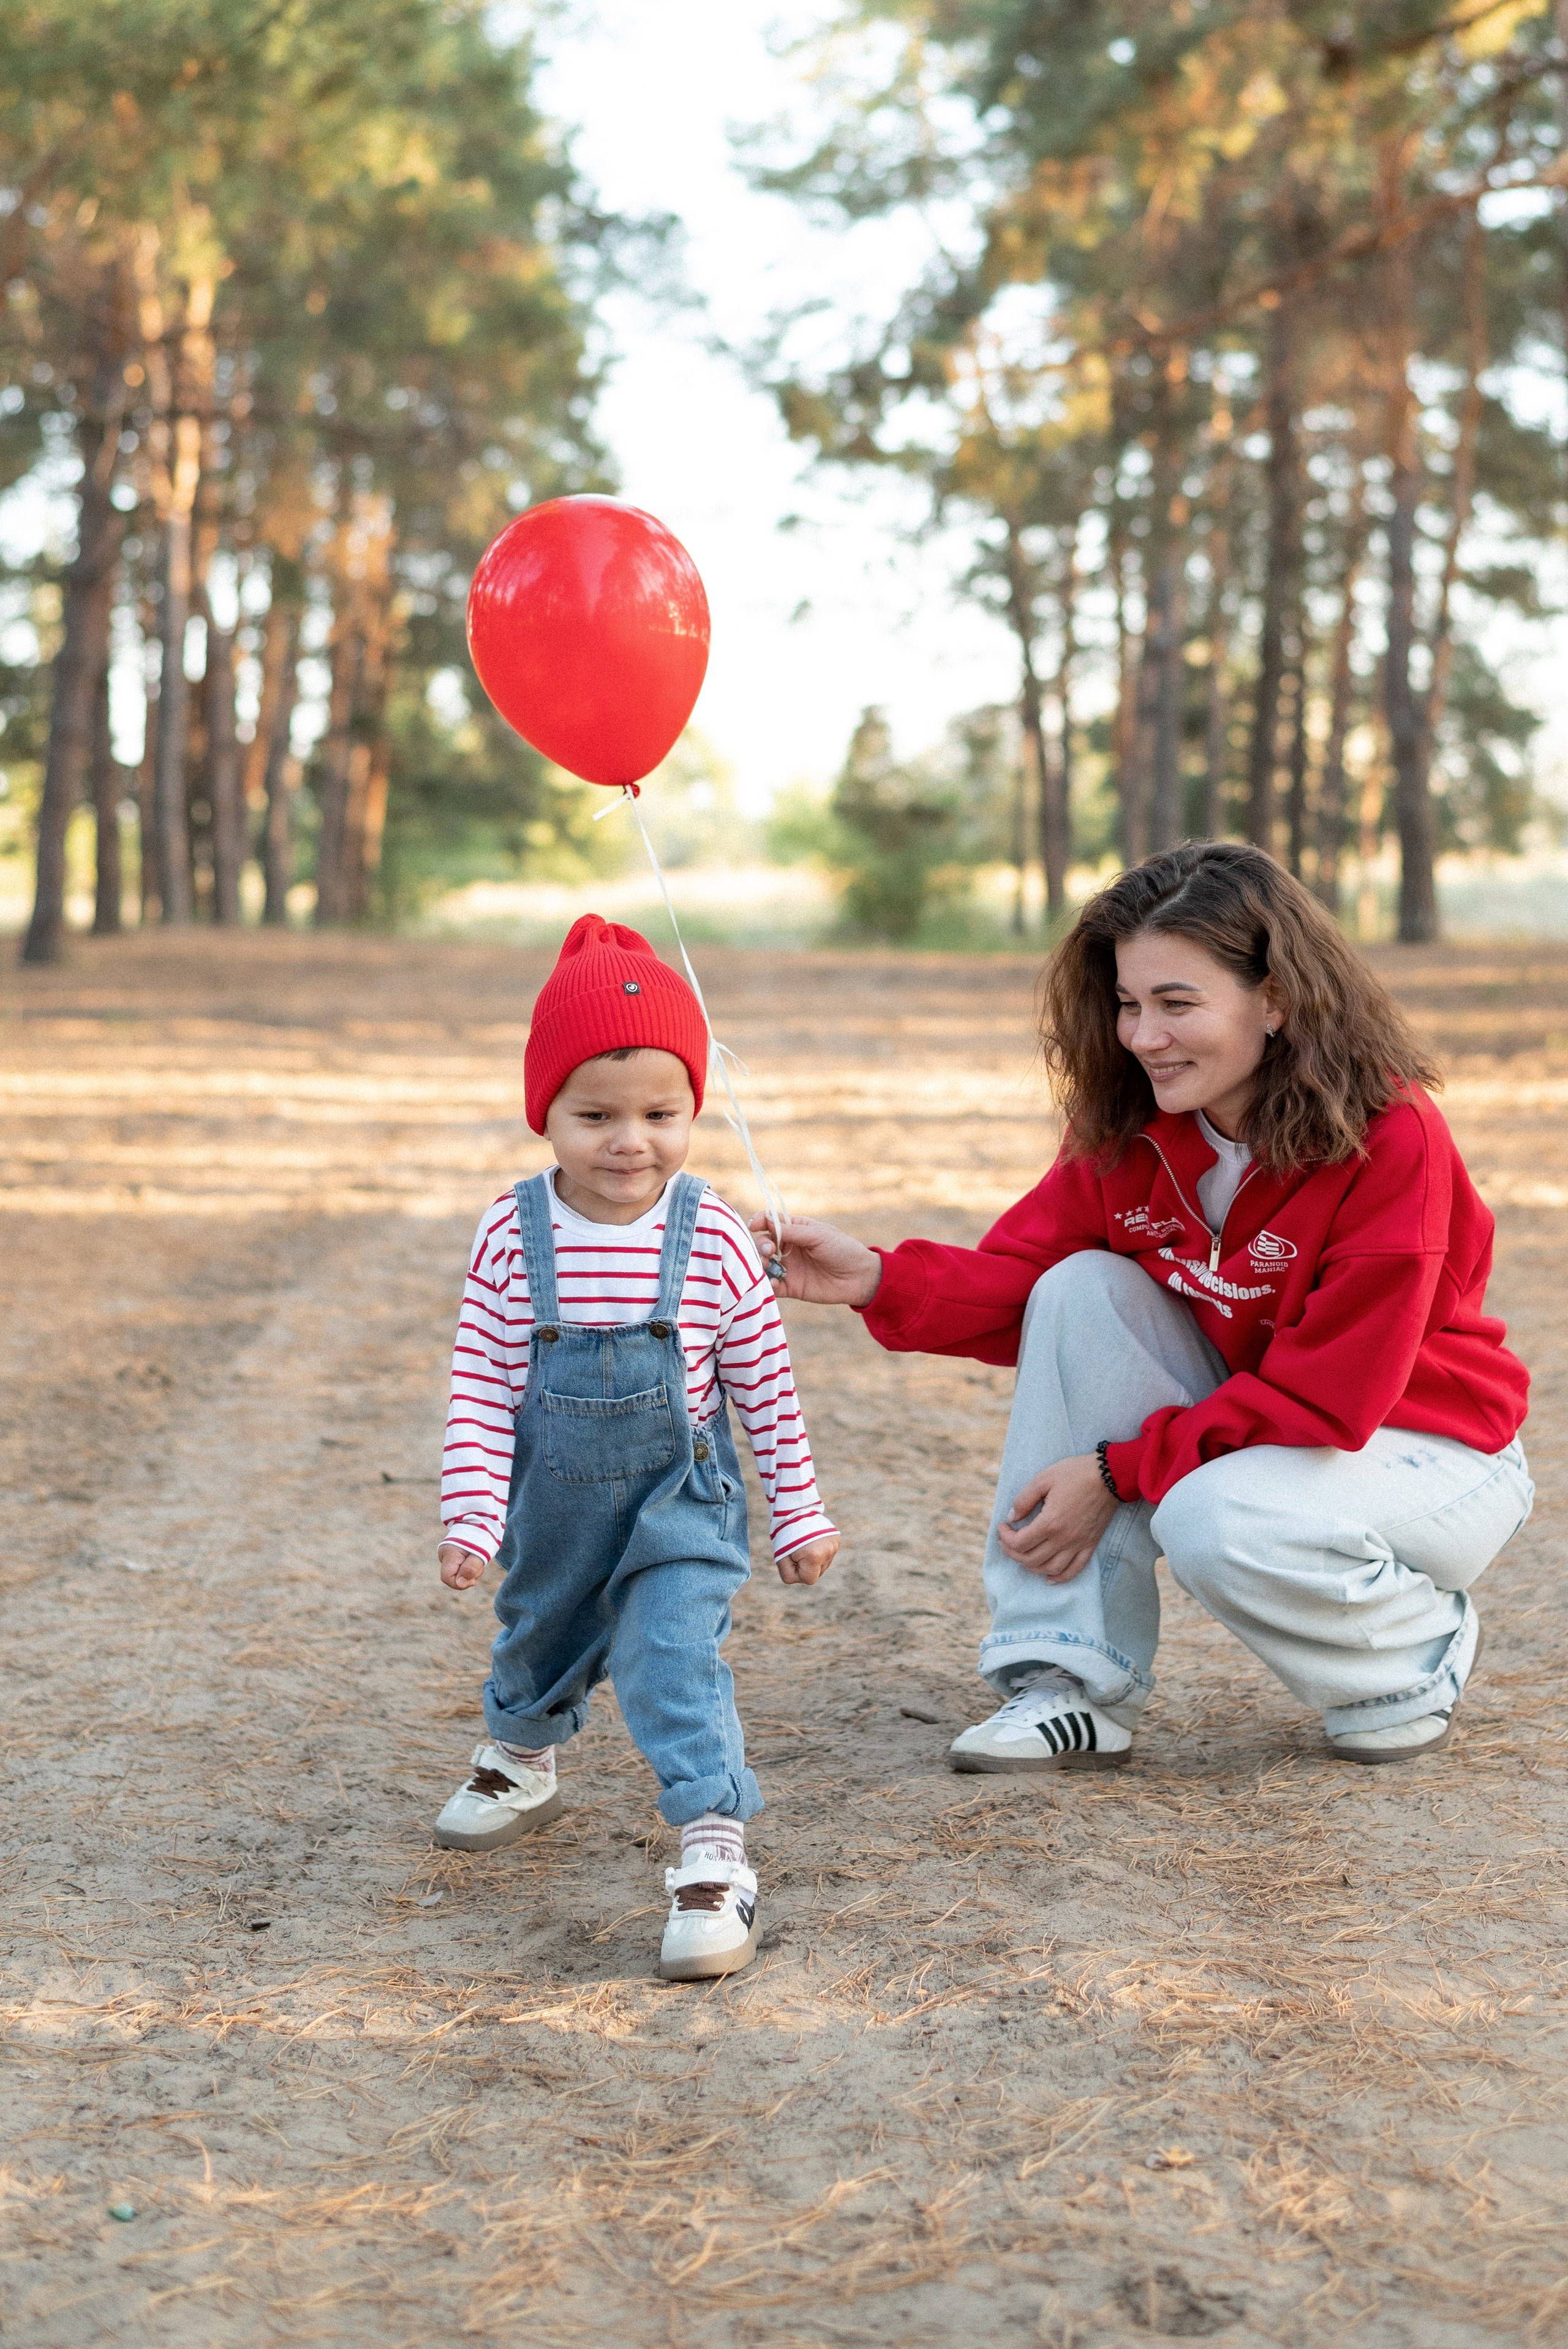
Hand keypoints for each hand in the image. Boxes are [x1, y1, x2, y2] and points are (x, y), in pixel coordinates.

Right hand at [438, 1540, 488, 1590]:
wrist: (480, 1522)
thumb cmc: (481, 1537)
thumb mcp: (480, 1554)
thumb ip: (470, 1569)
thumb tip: (460, 1583)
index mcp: (450, 1553)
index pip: (447, 1578)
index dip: (460, 1584)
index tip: (474, 1581)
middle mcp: (444, 1555)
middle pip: (453, 1577)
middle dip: (468, 1575)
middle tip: (479, 1565)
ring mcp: (447, 1555)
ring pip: (458, 1573)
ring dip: (471, 1571)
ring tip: (478, 1558)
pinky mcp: (452, 1555)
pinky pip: (460, 1568)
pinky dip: (469, 1567)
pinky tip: (474, 1558)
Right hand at [748, 1214, 881, 1307]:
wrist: (859, 1278)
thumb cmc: (842, 1249)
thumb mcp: (818, 1235)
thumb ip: (792, 1231)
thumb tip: (766, 1222)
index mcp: (795, 1229)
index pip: (770, 1221)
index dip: (759, 1221)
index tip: (753, 1225)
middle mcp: (788, 1247)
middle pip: (762, 1243)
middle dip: (759, 1245)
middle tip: (768, 1250)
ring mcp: (787, 1267)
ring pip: (762, 1264)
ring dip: (758, 1264)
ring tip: (764, 1266)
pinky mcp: (790, 1287)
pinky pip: (771, 1285)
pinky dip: (767, 1284)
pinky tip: (773, 1283)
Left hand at [777, 1532, 839, 1585]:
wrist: (795, 1510)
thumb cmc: (785, 1535)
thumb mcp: (781, 1558)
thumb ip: (789, 1575)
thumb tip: (801, 1579)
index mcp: (815, 1556)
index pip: (808, 1579)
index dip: (798, 1572)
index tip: (792, 1558)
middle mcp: (829, 1552)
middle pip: (817, 1573)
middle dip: (806, 1566)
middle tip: (797, 1551)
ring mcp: (834, 1546)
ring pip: (822, 1564)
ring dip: (813, 1559)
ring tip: (805, 1545)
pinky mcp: (837, 1540)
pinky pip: (827, 1554)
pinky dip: (819, 1551)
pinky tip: (812, 1542)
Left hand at [995, 1455, 1117, 1583]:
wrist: (1110, 1476)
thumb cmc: (1076, 1473)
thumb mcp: (1044, 1479)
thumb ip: (1024, 1499)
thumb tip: (1011, 1517)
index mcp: (1050, 1522)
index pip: (1019, 1543)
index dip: (1005, 1537)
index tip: (1003, 1526)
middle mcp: (1063, 1538)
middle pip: (1031, 1559)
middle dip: (1013, 1553)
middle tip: (1008, 1540)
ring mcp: (1078, 1544)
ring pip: (1050, 1569)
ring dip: (1032, 1566)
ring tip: (1024, 1555)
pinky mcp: (1090, 1545)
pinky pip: (1075, 1569)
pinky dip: (1060, 1577)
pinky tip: (1050, 1578)